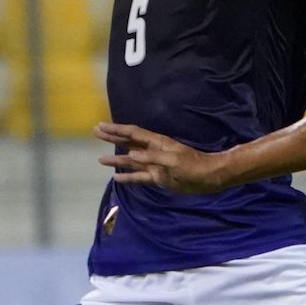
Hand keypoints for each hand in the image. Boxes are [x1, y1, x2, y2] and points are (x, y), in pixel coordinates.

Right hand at [95, 122, 229, 193]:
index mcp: (157, 142)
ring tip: (100, 159)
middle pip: (128, 143)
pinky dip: (128, 177)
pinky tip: (117, 178)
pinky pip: (139, 177)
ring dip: (117, 160)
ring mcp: (154, 165)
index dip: (116, 129)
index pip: (132, 134)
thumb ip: (152, 157)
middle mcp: (153, 151)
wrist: (209, 177)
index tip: (101, 126)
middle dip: (113, 138)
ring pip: (131, 161)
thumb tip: (131, 156)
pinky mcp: (158, 178)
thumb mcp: (173, 160)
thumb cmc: (193, 166)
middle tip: (96, 132)